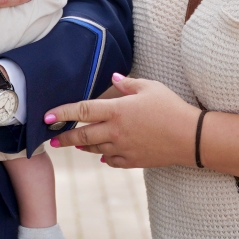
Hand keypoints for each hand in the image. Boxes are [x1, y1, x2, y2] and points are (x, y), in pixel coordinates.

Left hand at [46, 74, 196, 168]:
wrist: (191, 138)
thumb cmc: (172, 108)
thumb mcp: (150, 88)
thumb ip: (127, 83)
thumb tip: (113, 77)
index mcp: (117, 110)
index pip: (81, 111)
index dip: (61, 113)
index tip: (47, 117)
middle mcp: (115, 131)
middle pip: (82, 136)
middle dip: (64, 138)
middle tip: (52, 139)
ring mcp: (123, 148)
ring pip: (94, 150)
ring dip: (83, 147)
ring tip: (75, 145)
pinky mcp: (132, 161)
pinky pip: (111, 161)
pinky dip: (104, 157)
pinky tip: (102, 155)